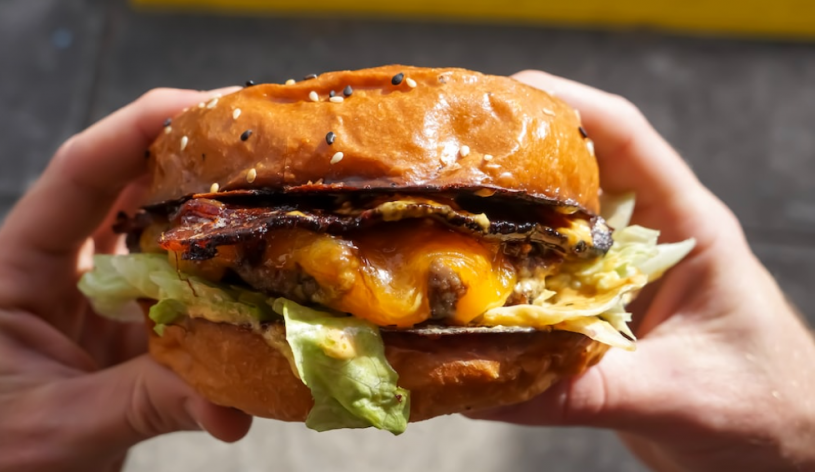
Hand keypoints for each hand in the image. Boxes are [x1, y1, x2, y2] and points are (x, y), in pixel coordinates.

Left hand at [0, 88, 251, 470]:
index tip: (205, 107)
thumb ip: (147, 402)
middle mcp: (56, 271)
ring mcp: (92, 302)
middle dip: (189, 163)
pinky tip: (256, 304)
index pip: (77, 176)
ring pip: (157, 240)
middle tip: (258, 149)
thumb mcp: (59, 428)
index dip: (138, 131)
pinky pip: (176, 301)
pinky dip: (216, 300)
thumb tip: (236, 403)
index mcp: (15, 271)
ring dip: (210, 227)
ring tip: (271, 208)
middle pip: (124, 191)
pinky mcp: (121, 336)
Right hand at [468, 71, 814, 471]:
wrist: (786, 450)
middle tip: (452, 160)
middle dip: (518, 162)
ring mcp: (625, 279)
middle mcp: (651, 243)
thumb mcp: (676, 395)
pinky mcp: (607, 317)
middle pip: (579, 175)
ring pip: (557, 232)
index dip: (568, 105)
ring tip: (444, 220)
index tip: (504, 95)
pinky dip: (511, 285)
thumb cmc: (766, 410)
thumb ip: (585, 390)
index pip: (628, 140)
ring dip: (508, 226)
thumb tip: (488, 384)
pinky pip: (549, 287)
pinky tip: (470, 294)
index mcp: (688, 229)